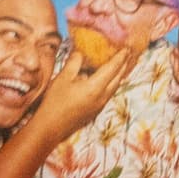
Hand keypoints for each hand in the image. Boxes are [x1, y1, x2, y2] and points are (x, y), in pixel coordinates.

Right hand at [24, 32, 148, 148]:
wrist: (50, 128)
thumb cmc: (55, 102)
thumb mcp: (63, 78)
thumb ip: (74, 63)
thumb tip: (81, 52)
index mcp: (95, 87)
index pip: (112, 68)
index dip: (120, 57)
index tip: (127, 49)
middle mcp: (102, 97)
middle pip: (118, 78)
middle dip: (124, 65)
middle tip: (128, 55)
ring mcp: (100, 106)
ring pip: (115, 87)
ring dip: (120, 75)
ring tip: (122, 66)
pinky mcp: (96, 111)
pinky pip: (109, 94)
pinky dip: (113, 84)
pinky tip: (108, 81)